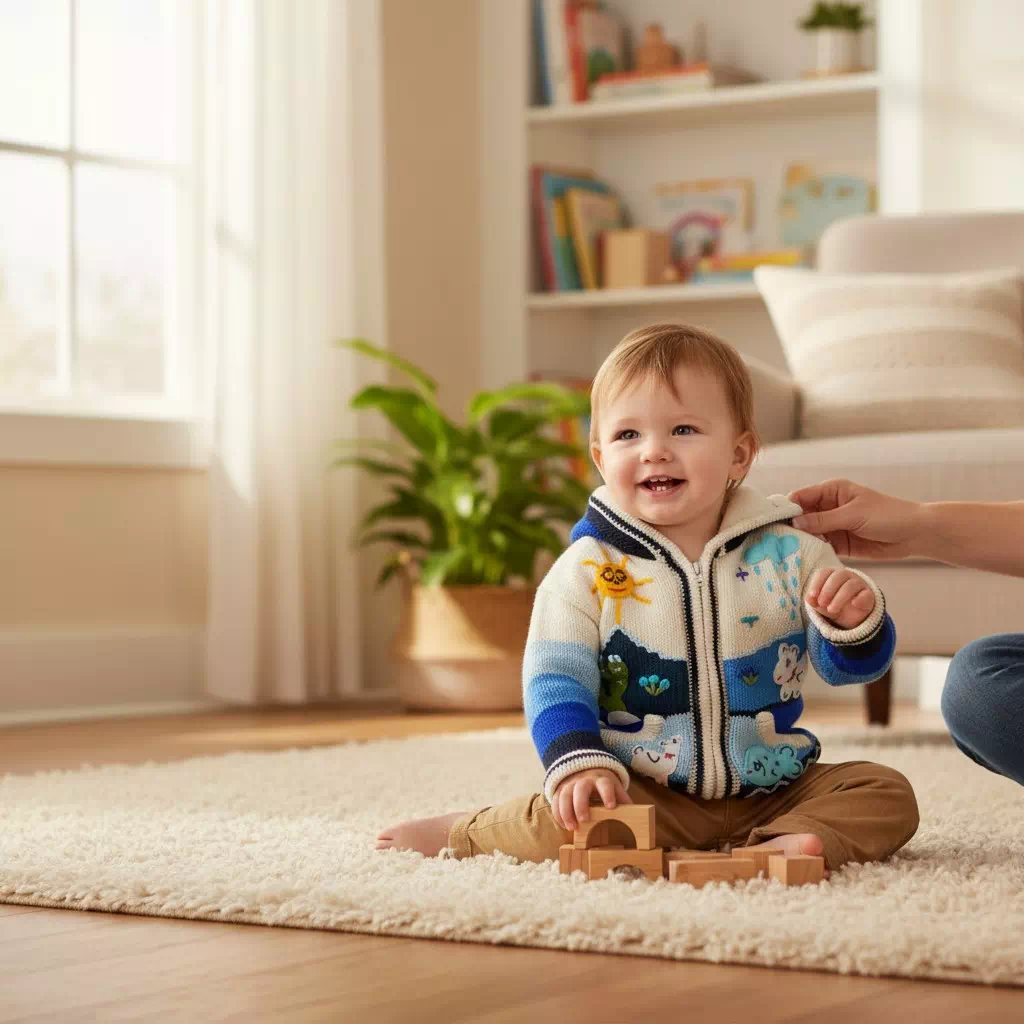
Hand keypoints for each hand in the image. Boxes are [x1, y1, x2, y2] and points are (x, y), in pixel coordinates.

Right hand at [551, 767, 630, 831]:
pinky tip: (563, 825)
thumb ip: (623, 800)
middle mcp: (584, 780)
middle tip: (584, 820)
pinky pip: (555, 801)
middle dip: (580, 804)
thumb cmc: (603, 785)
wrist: (585, 770)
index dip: (607, 794)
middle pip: (580, 788)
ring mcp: (570, 784)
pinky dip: (558, 814)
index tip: (610, 807)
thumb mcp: (615, 788)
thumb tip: (638, 815)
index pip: (605, 784)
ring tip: (572, 827)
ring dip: (566, 811)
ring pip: (564, 794)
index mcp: (601, 780)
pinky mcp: (560, 790)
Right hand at [788, 478, 921, 559]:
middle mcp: (829, 507)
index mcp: (832, 491)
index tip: (773, 521)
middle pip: (801, 516)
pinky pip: (820, 546)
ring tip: (784, 551)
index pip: (801, 497)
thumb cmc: (887, 515)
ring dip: (800, 541)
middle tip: (775, 539)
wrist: (914, 534)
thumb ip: (824, 520)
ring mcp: (833, 526)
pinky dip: (812, 551)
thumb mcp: (853, 514)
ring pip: (809, 533)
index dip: (787, 507)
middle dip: (790, 526)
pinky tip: (801, 558)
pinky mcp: (839, 543)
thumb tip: (795, 523)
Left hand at [806, 567, 874, 628]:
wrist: (850, 617)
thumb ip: (813, 600)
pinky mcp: (869, 595)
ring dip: (839, 598)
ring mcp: (859, 584)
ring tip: (832, 610)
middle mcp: (846, 576)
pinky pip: (866, 594)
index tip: (812, 596)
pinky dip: (860, 598)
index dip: (817, 583)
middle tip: (822, 604)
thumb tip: (809, 599)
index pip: (824, 572)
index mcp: (831, 574)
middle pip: (837, 576)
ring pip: (850, 585)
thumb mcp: (820, 604)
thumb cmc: (831, 604)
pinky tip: (853, 604)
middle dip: (827, 590)